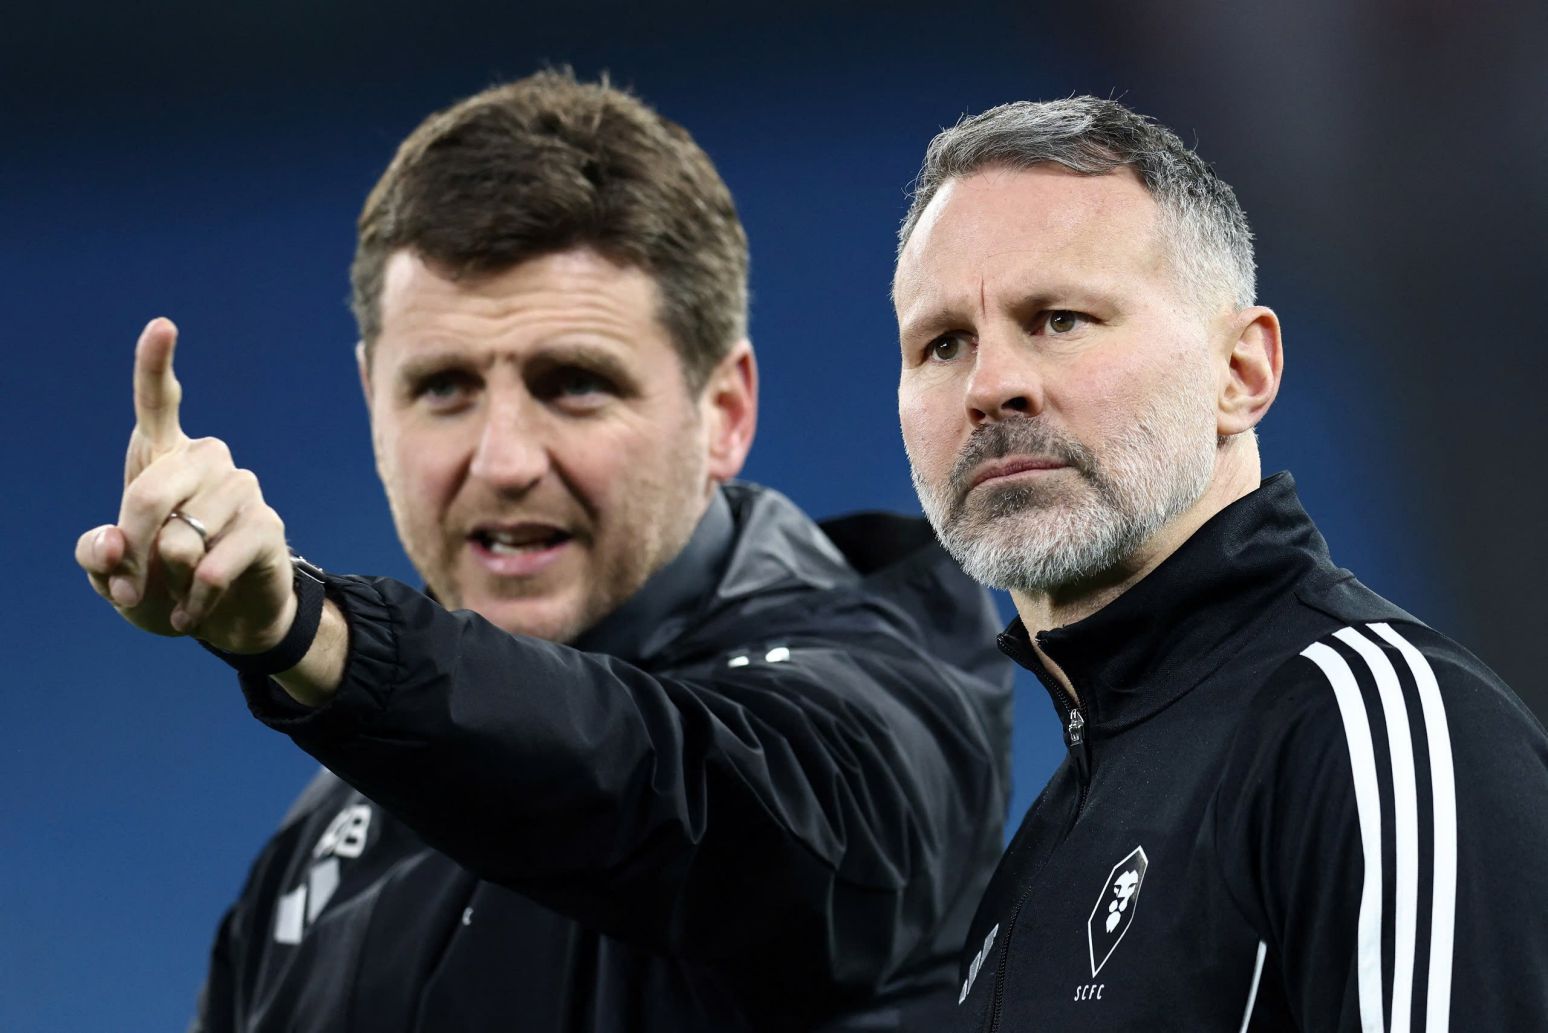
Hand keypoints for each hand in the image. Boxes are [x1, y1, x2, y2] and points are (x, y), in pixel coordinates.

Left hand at [76, 318, 296, 652]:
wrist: (226, 621)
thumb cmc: (162, 584)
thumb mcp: (111, 576)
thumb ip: (95, 556)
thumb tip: (111, 543)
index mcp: (163, 457)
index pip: (157, 403)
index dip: (156, 365)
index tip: (162, 326)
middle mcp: (207, 461)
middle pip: (148, 492)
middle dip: (129, 550)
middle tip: (127, 588)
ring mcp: (242, 489)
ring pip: (180, 537)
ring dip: (168, 580)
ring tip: (176, 594)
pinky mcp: (267, 525)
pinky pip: (212, 566)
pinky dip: (195, 600)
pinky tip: (194, 611)